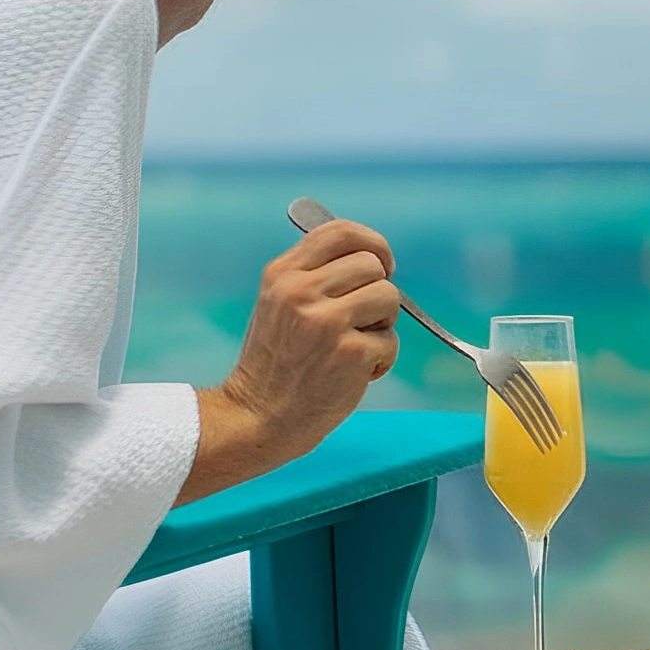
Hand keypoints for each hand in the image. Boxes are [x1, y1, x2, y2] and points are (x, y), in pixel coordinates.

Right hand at [182, 219, 400, 500]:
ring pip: (390, 297)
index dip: (372, 243)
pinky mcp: (351, 353)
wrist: (258, 416)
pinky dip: (381, 360)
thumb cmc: (276, 362)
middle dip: (377, 292)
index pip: (340, 232)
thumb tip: (372, 257)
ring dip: (383, 325)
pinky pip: (391, 341)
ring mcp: (327, 322)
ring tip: (356, 346)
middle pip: (372, 265)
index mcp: (283, 274)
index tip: (381, 264)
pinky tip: (353, 374)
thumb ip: (315, 276)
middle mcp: (302, 292)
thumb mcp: (279, 303)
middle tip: (361, 321)